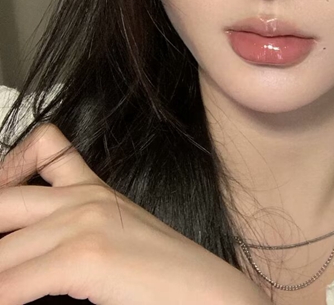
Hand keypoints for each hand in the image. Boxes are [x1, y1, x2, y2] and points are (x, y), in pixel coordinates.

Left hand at [0, 123, 270, 304]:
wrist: (210, 294)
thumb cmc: (167, 279)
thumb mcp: (115, 236)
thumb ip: (70, 230)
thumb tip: (19, 256)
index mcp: (93, 189)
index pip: (41, 147)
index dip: (7, 171)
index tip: (5, 207)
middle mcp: (85, 198)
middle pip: (1, 201)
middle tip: (4, 266)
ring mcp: (84, 223)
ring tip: (6, 286)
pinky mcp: (84, 256)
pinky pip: (9, 284)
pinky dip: (3, 296)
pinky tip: (11, 301)